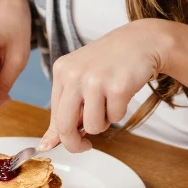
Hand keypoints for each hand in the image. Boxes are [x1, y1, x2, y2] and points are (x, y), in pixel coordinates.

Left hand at [39, 20, 168, 153]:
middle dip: (75, 143)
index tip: (72, 143)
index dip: (61, 136)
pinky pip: (115, 118)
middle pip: (66, 126)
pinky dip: (120, 112)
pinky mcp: (117, 87)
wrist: (141, 41)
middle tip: (86, 146)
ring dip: (104, 122)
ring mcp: (95, 80)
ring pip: (92, 126)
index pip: (54, 115)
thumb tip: (47, 144)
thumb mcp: (81, 78)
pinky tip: (123, 93)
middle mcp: (74, 74)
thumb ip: (65, 108)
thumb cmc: (110, 62)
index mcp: (62, 71)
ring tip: (109, 102)